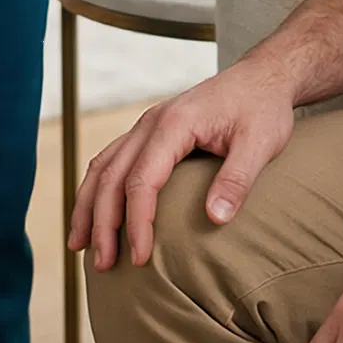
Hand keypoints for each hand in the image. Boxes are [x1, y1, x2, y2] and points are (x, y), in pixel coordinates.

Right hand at [69, 55, 295, 269]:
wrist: (263, 77)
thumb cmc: (262, 109)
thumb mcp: (260, 143)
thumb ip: (237, 179)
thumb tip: (215, 219)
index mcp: (175, 123)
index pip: (142, 179)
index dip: (137, 222)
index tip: (141, 259)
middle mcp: (152, 121)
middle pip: (113, 175)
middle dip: (103, 222)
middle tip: (103, 264)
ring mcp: (148, 124)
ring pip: (103, 165)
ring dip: (89, 206)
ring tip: (80, 245)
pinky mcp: (151, 131)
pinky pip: (113, 159)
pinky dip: (97, 188)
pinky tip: (95, 213)